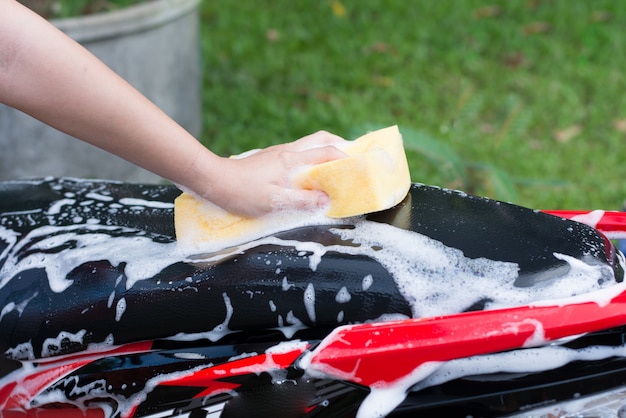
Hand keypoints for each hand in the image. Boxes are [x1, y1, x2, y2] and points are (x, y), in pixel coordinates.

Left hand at [205, 131, 347, 216]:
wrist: (212, 180)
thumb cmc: (241, 192)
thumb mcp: (273, 202)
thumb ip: (301, 201)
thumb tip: (327, 199)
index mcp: (291, 160)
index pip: (326, 152)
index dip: (345, 158)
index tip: (359, 168)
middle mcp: (287, 151)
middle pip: (320, 138)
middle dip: (339, 144)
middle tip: (352, 157)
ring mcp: (278, 153)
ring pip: (309, 144)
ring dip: (324, 151)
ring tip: (335, 167)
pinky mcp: (270, 158)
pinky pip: (298, 153)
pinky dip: (310, 158)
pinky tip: (308, 174)